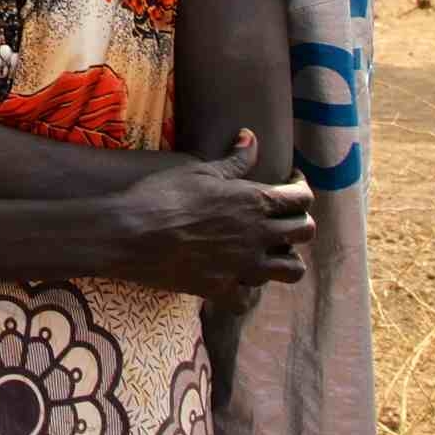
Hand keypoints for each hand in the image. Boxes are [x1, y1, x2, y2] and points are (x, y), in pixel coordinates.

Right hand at [118, 130, 314, 300]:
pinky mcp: (221, 289)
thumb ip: (233, 159)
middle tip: (283, 216)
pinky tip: (237, 278)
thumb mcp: (200, 171)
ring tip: (272, 250)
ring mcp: (242, 266)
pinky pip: (249, 298)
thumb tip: (251, 137)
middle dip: (299, 221)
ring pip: (292, 270)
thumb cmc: (163, 194)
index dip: (302, 189)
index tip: (292, 183)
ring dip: (287, 258)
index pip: (301, 198)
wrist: (131, 234)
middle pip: (304, 231)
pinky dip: (247, 290)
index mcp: (254, 201)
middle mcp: (257, 235)